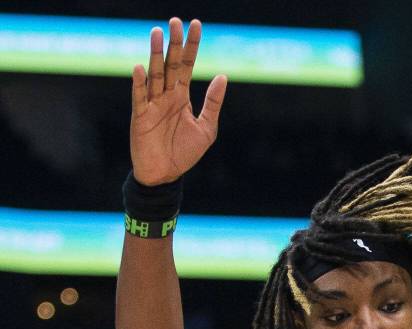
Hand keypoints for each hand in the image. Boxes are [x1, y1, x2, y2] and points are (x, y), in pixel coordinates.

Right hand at [130, 18, 226, 185]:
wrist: (166, 174)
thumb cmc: (184, 152)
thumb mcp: (206, 128)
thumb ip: (213, 103)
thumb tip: (222, 76)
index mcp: (181, 96)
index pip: (187, 65)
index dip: (192, 46)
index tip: (196, 25)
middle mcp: (166, 95)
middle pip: (171, 64)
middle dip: (174, 43)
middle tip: (176, 21)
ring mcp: (152, 104)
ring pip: (155, 74)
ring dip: (156, 54)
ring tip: (158, 33)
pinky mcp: (140, 116)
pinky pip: (140, 97)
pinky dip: (139, 83)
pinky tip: (141, 67)